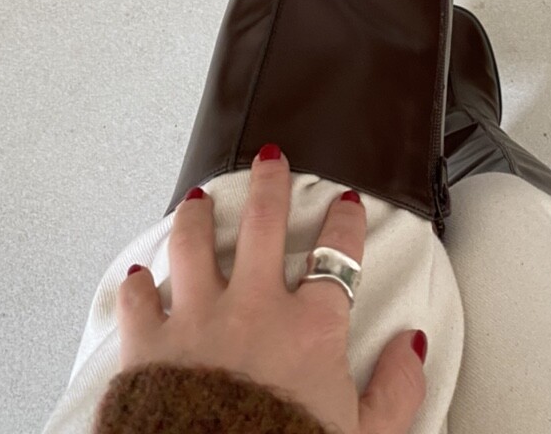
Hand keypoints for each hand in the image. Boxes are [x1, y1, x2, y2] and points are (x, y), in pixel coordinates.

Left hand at [117, 147, 426, 432]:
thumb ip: (396, 389)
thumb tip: (412, 348)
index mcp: (310, 329)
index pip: (336, 255)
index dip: (345, 222)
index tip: (346, 205)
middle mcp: (254, 309)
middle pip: (264, 224)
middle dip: (270, 184)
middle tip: (271, 162)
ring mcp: (198, 321)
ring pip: (195, 245)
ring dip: (198, 217)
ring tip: (200, 201)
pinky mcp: (150, 346)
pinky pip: (138, 301)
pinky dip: (137, 286)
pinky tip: (139, 276)